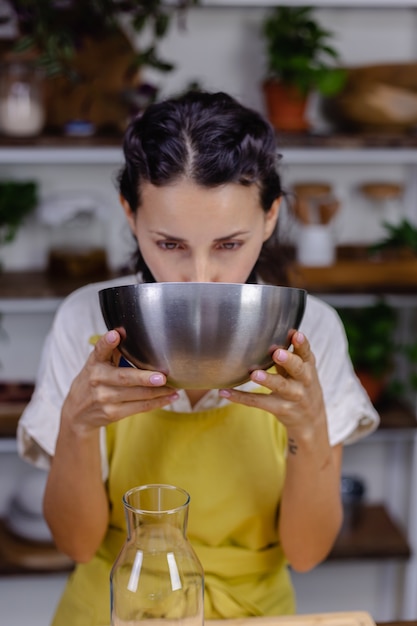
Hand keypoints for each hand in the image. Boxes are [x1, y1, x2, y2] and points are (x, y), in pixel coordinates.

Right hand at [62, 329, 178, 434]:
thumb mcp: (96, 363)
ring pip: (137, 395)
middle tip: (162, 377)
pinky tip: (171, 397)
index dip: (107, 342)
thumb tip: (127, 330)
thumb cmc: (94, 380)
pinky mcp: (113, 413)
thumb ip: (111, 349)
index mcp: (95, 363)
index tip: (116, 335)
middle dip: (144, 378)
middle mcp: (98, 380)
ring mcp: (105, 399)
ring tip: (176, 387)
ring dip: (159, 392)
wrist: (77, 412)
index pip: (100, 350)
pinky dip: (158, 402)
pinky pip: (140, 407)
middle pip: (124, 378)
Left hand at [219, 331, 325, 433]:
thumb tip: (269, 334)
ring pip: (280, 386)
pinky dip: (240, 397)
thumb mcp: (300, 370)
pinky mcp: (280, 408)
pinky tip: (225, 392)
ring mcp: (292, 396)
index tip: (295, 334)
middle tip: (277, 353)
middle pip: (297, 369)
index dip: (302, 344)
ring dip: (267, 380)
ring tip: (254, 374)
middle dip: (288, 360)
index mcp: (307, 366)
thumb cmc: (301, 385)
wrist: (310, 419)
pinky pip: (258, 402)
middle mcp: (303, 381)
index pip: (306, 353)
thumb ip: (288, 355)